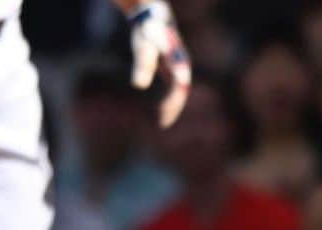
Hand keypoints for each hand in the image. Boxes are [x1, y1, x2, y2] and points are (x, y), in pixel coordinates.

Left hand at [126, 1, 190, 127]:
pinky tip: (162, 111)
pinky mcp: (172, 69)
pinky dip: (169, 101)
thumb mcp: (143, 46)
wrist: (151, 14)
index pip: (181, 87)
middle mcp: (182, 65)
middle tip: (163, 123)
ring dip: (173, 107)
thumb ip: (143, 64)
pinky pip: (174, 89)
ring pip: (179, 92)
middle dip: (174, 108)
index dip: (174, 103)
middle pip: (182, 92)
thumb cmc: (147, 29)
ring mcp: (179, 67)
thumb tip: (138, 85)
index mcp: (179, 61)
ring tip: (163, 121)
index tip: (164, 115)